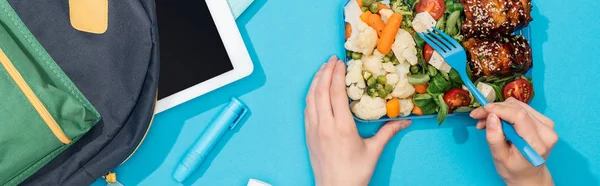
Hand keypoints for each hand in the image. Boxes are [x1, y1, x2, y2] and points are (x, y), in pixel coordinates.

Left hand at [304, 55, 410, 185]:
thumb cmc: (355, 173)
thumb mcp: (374, 151)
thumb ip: (388, 132)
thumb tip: (406, 121)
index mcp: (342, 127)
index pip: (335, 93)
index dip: (336, 75)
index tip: (340, 62)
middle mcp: (324, 125)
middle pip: (320, 91)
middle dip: (325, 72)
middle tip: (331, 60)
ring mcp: (313, 129)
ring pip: (310, 98)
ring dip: (315, 81)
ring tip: (322, 69)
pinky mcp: (308, 135)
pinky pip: (307, 109)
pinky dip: (311, 95)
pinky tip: (315, 90)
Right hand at [470, 98, 557, 185]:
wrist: (529, 175)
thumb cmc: (514, 170)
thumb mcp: (500, 158)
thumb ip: (495, 138)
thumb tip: (491, 116)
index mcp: (537, 144)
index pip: (519, 116)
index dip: (499, 109)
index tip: (482, 110)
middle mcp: (546, 131)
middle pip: (518, 108)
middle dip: (495, 109)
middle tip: (478, 116)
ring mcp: (547, 124)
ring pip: (519, 105)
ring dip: (499, 110)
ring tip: (486, 121)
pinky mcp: (544, 121)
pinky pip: (522, 108)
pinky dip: (506, 111)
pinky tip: (497, 120)